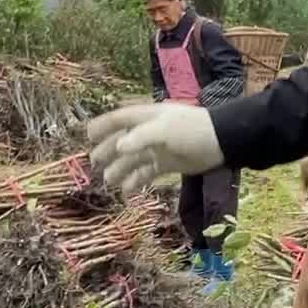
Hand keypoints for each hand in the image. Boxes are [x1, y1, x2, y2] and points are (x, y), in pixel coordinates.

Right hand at [88, 103, 220, 195]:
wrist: (220, 142)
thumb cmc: (191, 130)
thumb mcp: (164, 129)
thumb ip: (140, 137)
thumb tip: (118, 147)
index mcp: (147, 117)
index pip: (120, 119)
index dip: (103, 126)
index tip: (87, 135)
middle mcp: (149, 132)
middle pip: (123, 140)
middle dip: (107, 150)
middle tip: (94, 162)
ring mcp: (158, 148)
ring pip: (133, 158)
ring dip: (120, 168)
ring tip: (108, 180)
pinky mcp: (167, 163)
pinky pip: (146, 172)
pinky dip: (136, 180)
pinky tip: (127, 189)